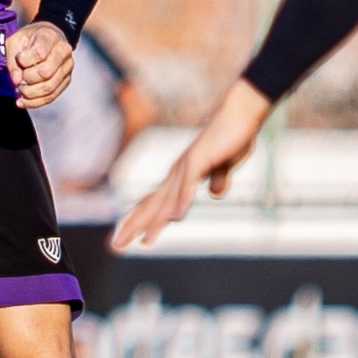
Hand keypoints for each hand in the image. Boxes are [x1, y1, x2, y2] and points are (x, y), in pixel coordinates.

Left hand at [7, 21, 73, 108]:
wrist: (49, 36)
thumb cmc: (29, 38)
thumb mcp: (15, 41)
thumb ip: (13, 60)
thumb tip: (17, 81)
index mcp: (50, 37)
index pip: (39, 54)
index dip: (24, 61)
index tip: (18, 59)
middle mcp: (63, 52)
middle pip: (45, 73)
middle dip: (27, 79)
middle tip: (18, 78)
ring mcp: (67, 67)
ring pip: (49, 88)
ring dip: (29, 93)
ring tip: (18, 90)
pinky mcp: (66, 80)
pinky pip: (51, 96)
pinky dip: (35, 102)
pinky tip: (22, 102)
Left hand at [113, 81, 273, 248]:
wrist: (242, 110)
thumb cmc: (234, 135)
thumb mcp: (226, 165)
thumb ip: (219, 179)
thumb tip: (215, 193)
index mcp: (181, 175)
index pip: (154, 202)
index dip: (139, 220)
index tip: (125, 238)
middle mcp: (178, 172)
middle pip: (151, 203)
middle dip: (133, 226)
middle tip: (115, 247)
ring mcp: (187, 165)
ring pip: (166, 199)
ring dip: (155, 221)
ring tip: (145, 242)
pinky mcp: (200, 159)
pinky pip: (188, 184)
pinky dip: (180, 201)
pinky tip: (175, 218)